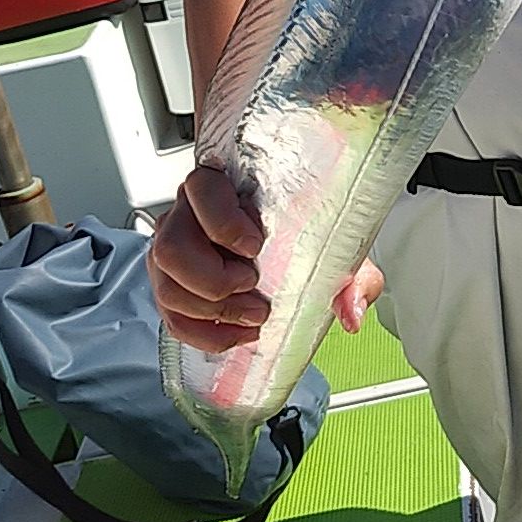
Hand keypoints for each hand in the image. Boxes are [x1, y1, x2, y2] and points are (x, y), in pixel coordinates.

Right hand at [150, 165, 383, 353]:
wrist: (286, 244)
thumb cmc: (302, 232)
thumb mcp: (336, 243)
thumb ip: (354, 274)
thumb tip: (352, 311)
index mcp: (222, 186)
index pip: (201, 189)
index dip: (221, 221)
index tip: (255, 245)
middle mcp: (189, 214)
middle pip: (170, 247)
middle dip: (212, 279)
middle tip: (252, 288)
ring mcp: (174, 250)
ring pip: (166, 285)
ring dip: (209, 311)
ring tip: (250, 315)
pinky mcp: (172, 285)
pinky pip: (171, 316)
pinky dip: (203, 334)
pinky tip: (235, 336)